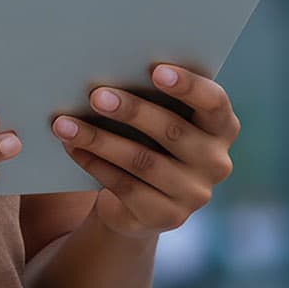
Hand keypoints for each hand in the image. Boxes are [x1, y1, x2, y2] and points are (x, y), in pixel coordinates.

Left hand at [50, 65, 238, 240]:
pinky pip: (126, 187)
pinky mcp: (167, 217)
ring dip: (100, 140)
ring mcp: (194, 194)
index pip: (215, 102)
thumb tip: (111, 74)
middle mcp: (217, 162)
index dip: (188, 86)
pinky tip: (73, 148)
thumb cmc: (150, 140)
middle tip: (96, 95)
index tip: (156, 70)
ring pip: (143, 161)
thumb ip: (155, 99)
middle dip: (132, 110)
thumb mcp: (161, 118)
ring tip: (65, 124)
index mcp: (223, 127)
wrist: (142, 200)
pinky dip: (96, 164)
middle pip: (173, 131)